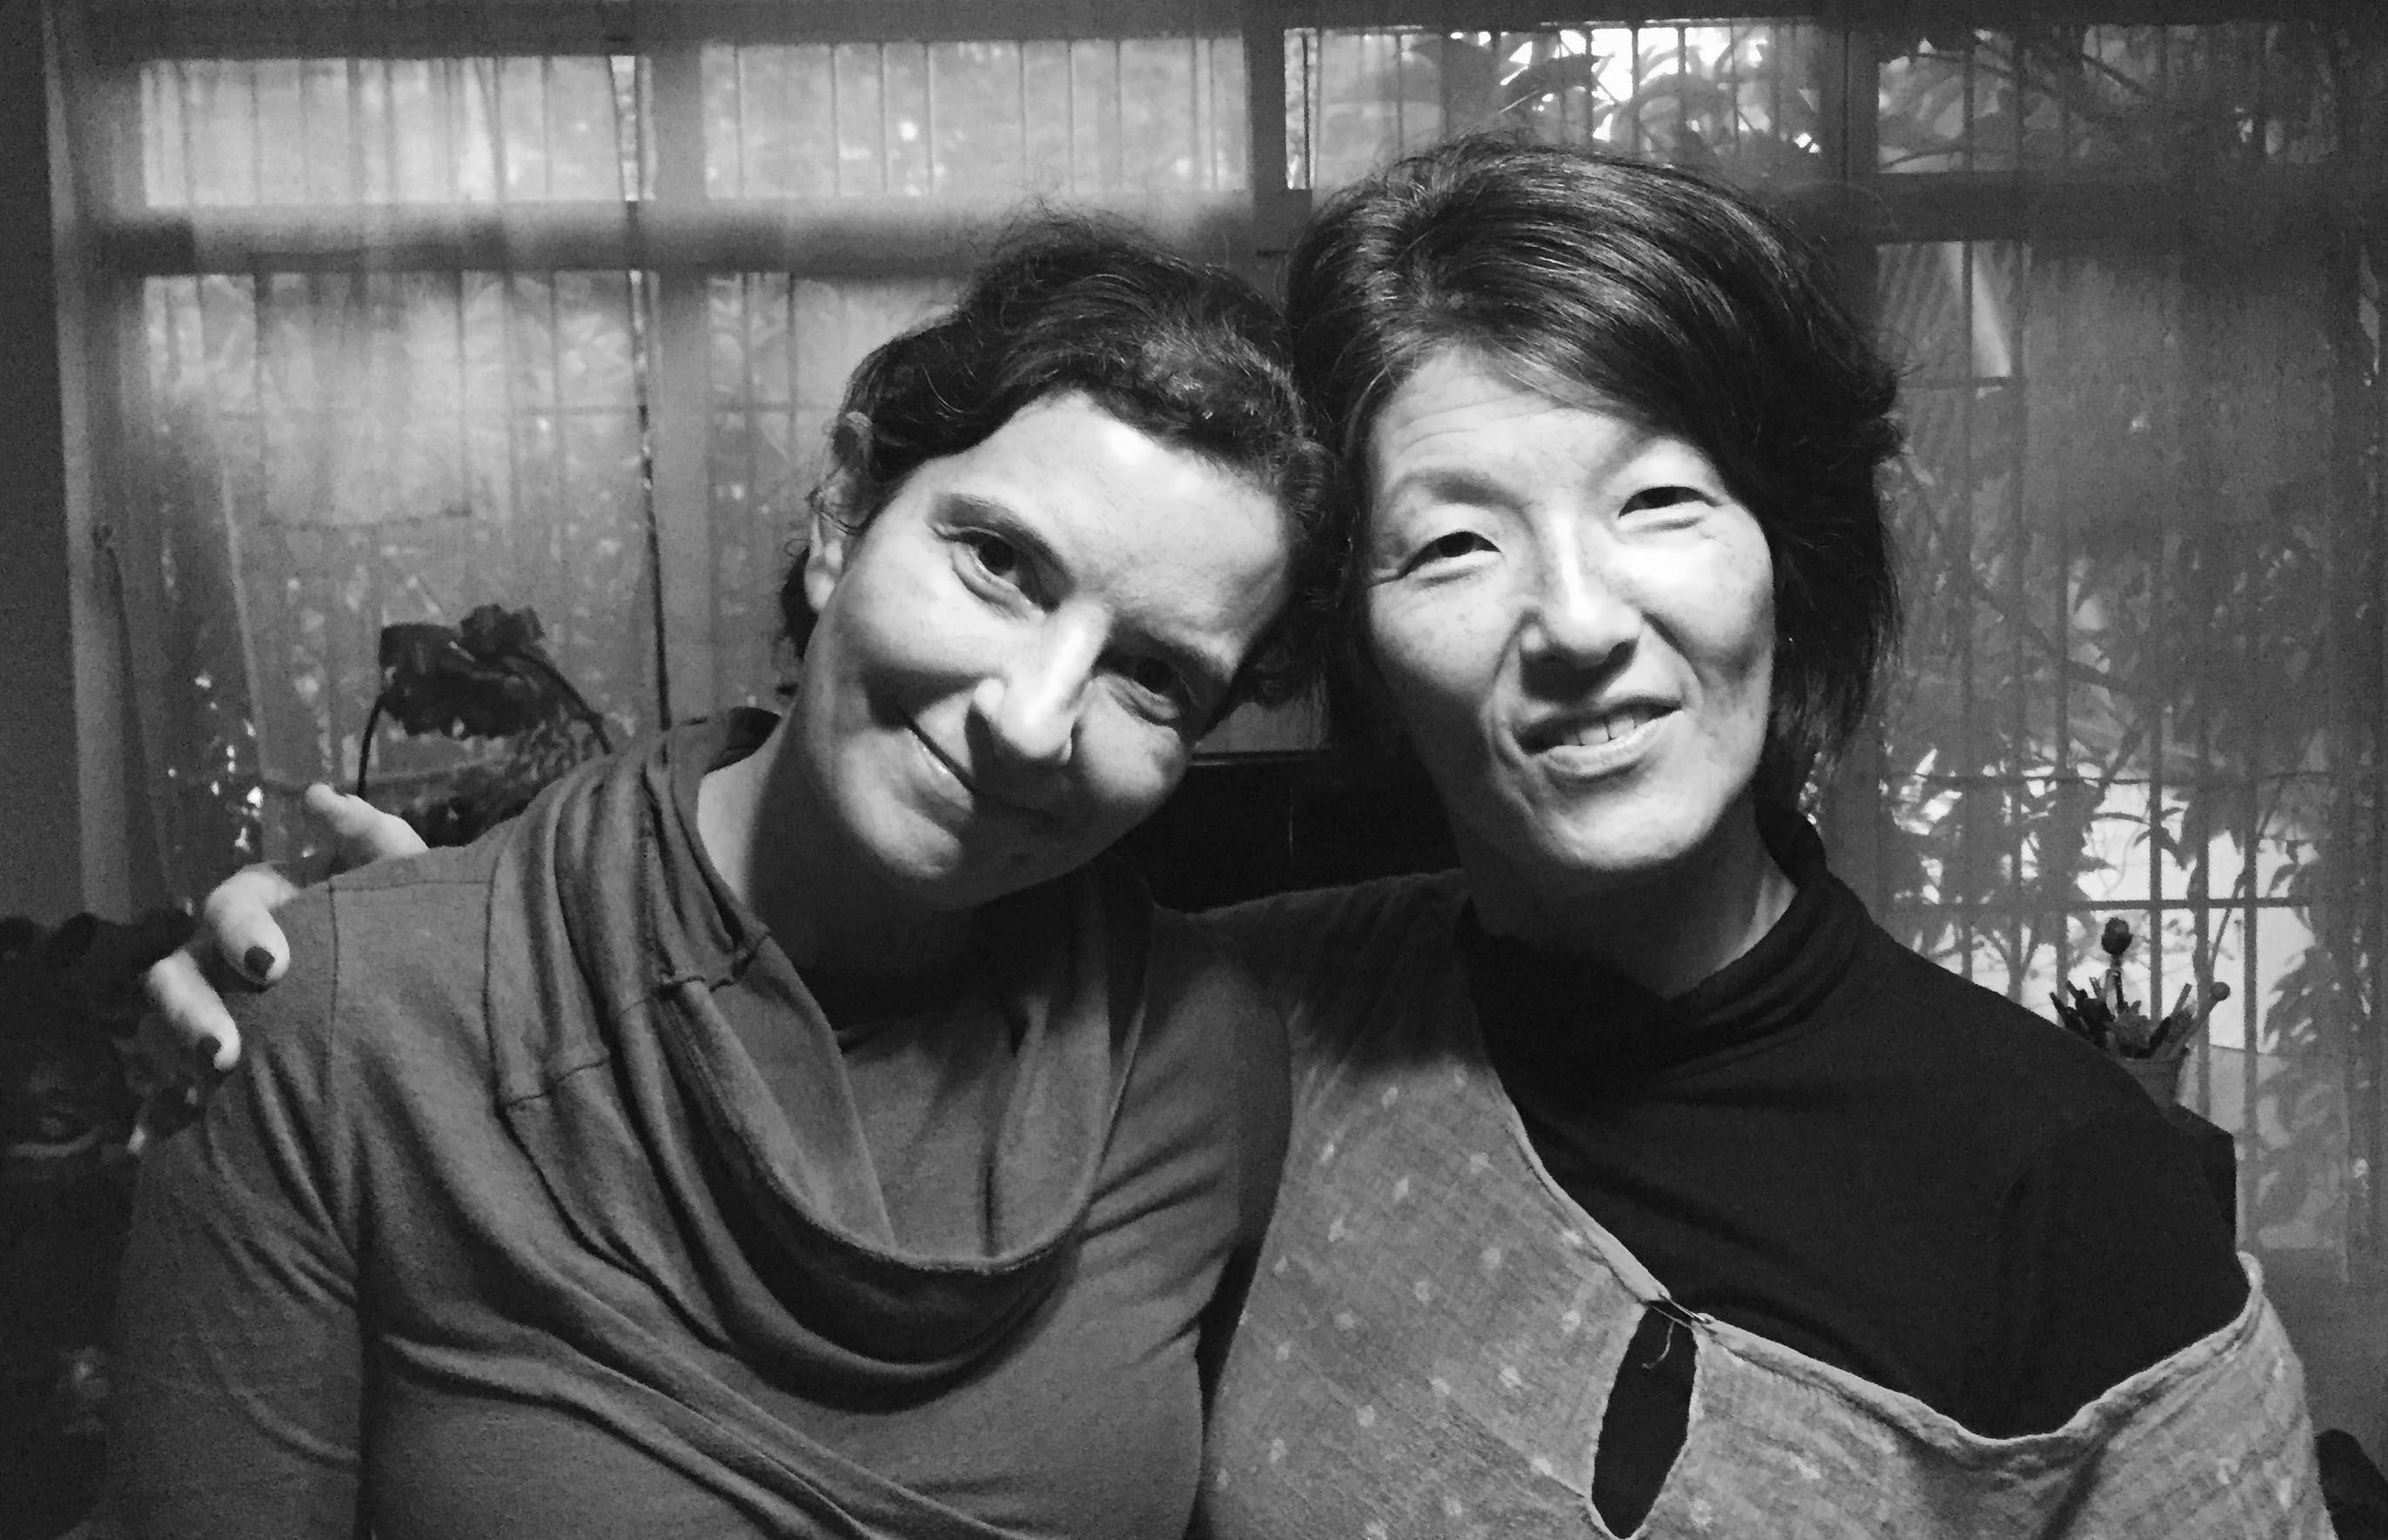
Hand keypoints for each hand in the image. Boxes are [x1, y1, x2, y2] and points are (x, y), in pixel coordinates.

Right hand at [131, 786, 423, 1148]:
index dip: (242, 931)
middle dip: (193, 1011)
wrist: (425, 1003)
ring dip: (172, 1058)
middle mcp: (224, 954)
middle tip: (227, 1053)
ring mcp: (211, 1008)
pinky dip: (162, 1112)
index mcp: (267, 903)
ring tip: (206, 1093)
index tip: (273, 967)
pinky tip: (163, 1142)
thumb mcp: (408, 881)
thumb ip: (375, 837)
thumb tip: (317, 796)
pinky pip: (167, 1089)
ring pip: (159, 1028)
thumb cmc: (411, 926)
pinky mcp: (211, 1064)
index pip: (232, 904)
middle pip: (177, 971)